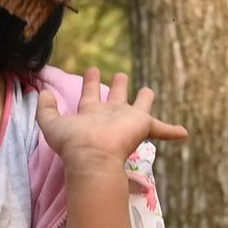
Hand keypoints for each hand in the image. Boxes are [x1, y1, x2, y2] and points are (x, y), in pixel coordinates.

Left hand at [36, 72, 187, 174]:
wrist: (93, 157)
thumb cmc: (73, 142)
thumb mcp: (51, 123)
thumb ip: (45, 108)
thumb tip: (44, 92)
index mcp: (91, 114)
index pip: (91, 95)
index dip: (91, 82)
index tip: (92, 70)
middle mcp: (110, 116)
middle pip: (116, 98)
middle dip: (118, 86)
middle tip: (121, 75)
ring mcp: (128, 121)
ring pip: (139, 106)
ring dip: (144, 99)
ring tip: (149, 91)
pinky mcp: (143, 126)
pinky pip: (161, 128)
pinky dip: (171, 131)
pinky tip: (184, 132)